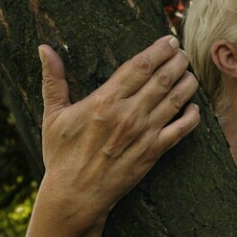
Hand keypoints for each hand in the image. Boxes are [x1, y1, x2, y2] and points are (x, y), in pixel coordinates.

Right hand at [24, 35, 200, 236]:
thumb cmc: (62, 154)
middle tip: (183, 53)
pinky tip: (193, 107)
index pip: (140, 66)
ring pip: (177, 99)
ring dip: (188, 82)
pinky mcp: (155, 152)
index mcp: (106, 100)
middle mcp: (129, 113)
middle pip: (164, 78)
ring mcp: (145, 133)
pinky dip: (192, 115)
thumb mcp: (53, 115)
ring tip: (190, 74)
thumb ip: (53, 80)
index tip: (170, 41)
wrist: (75, 195)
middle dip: (178, 61)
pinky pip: (182, 129)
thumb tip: (43, 48)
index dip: (159, 50)